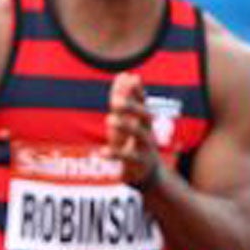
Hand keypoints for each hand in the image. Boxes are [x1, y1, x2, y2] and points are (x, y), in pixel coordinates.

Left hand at [105, 71, 160, 187]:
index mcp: (143, 121)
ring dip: (126, 126)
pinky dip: (115, 154)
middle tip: (116, 100)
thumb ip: (123, 98)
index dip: (138, 91)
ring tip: (110, 119)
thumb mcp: (126, 121)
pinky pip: (128, 159)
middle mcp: (148, 133)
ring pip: (140, 136)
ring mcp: (145, 149)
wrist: (148, 176)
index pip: (142, 103)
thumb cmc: (133, 144)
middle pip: (144, 117)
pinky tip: (102, 152)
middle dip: (132, 107)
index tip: (133, 78)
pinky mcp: (139, 165)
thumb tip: (125, 73)